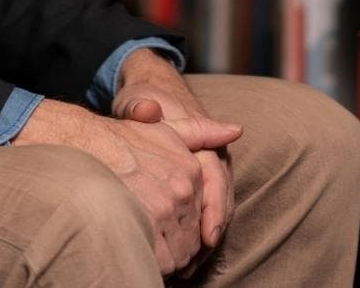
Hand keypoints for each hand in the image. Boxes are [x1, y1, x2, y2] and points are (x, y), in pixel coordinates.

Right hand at [13, 98, 207, 274]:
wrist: (79, 143)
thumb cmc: (119, 137)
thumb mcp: (163, 127)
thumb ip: (200, 131)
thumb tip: (235, 130)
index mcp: (190, 168)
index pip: (203, 214)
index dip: (186, 229)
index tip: (169, 232)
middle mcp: (182, 188)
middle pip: (192, 236)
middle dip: (178, 247)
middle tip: (158, 247)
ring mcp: (165, 207)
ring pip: (180, 252)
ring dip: (168, 259)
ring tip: (148, 252)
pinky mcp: (147, 225)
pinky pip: (161, 259)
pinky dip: (154, 265)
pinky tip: (140, 257)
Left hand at [113, 51, 241, 271]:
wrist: (152, 94)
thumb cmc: (144, 101)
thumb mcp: (138, 101)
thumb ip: (140, 107)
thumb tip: (148, 110)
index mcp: (202, 136)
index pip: (215, 176)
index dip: (213, 207)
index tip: (208, 236)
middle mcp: (212, 154)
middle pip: (221, 198)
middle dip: (211, 230)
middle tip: (195, 260)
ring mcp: (209, 168)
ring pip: (218, 208)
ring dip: (206, 236)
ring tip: (190, 265)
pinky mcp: (201, 181)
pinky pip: (207, 210)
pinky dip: (198, 232)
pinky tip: (186, 255)